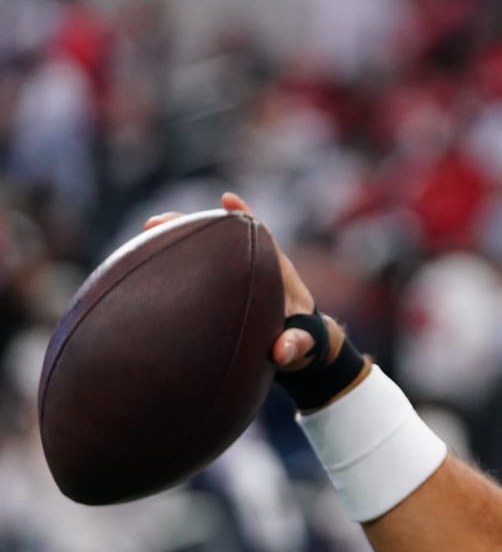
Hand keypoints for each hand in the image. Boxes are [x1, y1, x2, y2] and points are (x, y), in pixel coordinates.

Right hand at [143, 193, 339, 368]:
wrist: (298, 348)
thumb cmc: (302, 341)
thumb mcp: (303, 344)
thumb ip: (296, 345)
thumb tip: (282, 352)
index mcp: (278, 273)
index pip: (261, 236)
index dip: (244, 216)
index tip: (227, 199)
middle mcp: (255, 267)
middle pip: (223, 237)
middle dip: (194, 225)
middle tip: (156, 222)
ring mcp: (236, 275)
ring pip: (207, 250)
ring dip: (180, 239)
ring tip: (147, 231)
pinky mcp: (223, 288)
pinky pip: (200, 269)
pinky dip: (178, 262)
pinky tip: (148, 260)